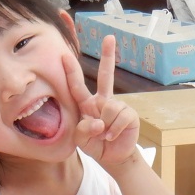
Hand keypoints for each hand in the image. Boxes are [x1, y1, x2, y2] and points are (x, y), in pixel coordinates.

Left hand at [63, 36, 138, 166]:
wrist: (113, 157)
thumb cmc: (94, 145)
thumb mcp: (80, 140)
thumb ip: (83, 130)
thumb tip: (99, 121)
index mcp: (86, 104)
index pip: (77, 86)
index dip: (71, 71)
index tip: (65, 56)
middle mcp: (102, 101)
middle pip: (106, 75)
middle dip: (108, 56)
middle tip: (110, 37)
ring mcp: (117, 106)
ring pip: (109, 108)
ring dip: (105, 127)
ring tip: (104, 135)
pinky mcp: (129, 114)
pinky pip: (120, 117)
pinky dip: (114, 130)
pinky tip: (112, 136)